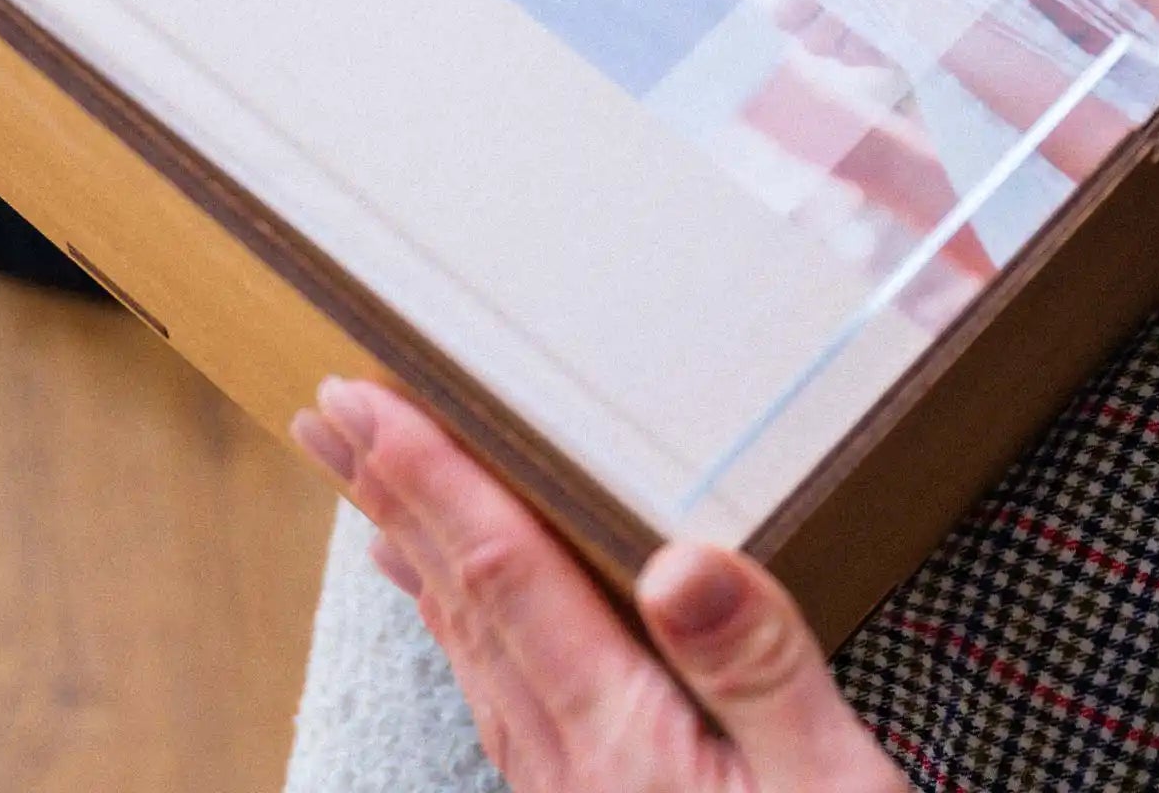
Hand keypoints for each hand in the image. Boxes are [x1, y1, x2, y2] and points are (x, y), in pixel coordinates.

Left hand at [292, 382, 910, 792]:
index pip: (506, 578)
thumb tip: (680, 558)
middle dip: (393, 502)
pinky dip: (471, 637)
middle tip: (328, 418)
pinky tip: (470, 625)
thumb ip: (759, 670)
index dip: (431, 480)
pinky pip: (507, 704)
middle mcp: (575, 767)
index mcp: (627, 738)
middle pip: (462, 607)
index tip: (363, 403)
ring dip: (419, 560)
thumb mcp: (831, 787)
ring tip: (371, 495)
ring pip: (473, 657)